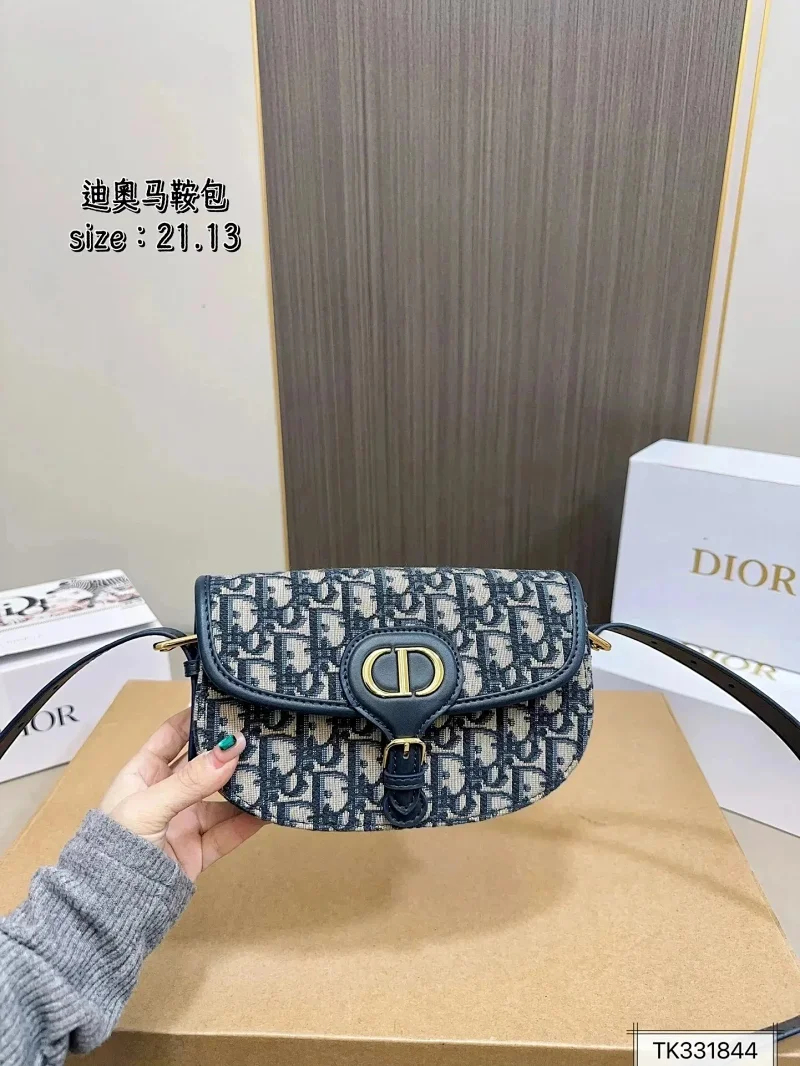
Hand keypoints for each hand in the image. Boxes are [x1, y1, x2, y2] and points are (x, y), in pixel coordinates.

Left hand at [100, 708, 261, 881]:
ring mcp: (183, 821)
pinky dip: (249, 822)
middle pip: (202, 765)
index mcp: (143, 774)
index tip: (226, 703)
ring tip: (273, 771)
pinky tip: (269, 810)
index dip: (196, 717)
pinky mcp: (198, 850)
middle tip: (261, 734)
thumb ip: (192, 780)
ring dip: (244, 787)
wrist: (111, 906)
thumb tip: (231, 748)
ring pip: (221, 799)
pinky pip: (228, 832)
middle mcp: (165, 793)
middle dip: (228, 752)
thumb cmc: (116, 846)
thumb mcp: (150, 805)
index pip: (172, 734)